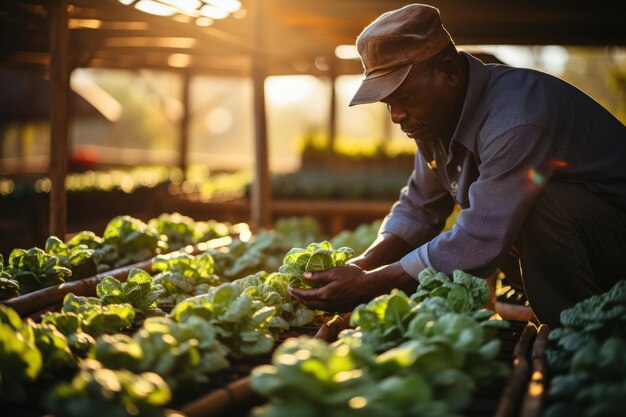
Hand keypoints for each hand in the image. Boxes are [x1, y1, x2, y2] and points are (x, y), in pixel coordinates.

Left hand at [288, 262, 416, 312]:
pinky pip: (324, 308)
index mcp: (325, 295)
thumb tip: (304, 276)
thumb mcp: (335, 271)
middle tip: (293, 292)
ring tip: (303, 296)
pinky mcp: (341, 308)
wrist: (371, 287)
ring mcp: (335, 308)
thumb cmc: (354, 276)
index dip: (295, 291)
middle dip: (299, 298)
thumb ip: (319, 275)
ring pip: (316, 307)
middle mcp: (328, 304)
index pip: (305, 295)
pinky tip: (318, 299)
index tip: (289, 287)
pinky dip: (317, 304)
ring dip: (308, 302)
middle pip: (309, 303)